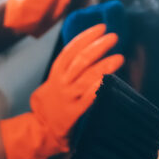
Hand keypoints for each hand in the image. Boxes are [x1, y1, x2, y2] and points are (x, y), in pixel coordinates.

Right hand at [0, 24, 123, 158]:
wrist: (39, 130)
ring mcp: (68, 97)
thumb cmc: (49, 106)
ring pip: (87, 76)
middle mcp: (61, 82)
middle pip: (81, 59)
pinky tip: (110, 80)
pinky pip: (89, 97)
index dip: (86, 37)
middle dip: (98, 46)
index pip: (71, 49)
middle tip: (113, 37)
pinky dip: (99, 87)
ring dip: (104, 65)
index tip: (100, 28)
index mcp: (56, 73)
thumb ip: (67, 72)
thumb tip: (87, 57)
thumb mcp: (52, 84)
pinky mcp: (75, 112)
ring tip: (119, 58)